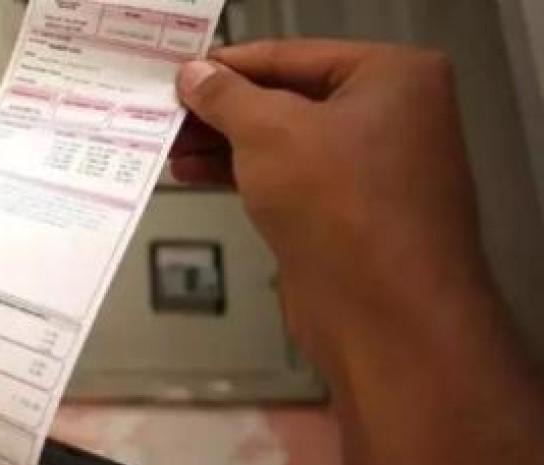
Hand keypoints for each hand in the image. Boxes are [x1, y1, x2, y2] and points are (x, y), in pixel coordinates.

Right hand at [171, 40, 492, 379]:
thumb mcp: (269, 133)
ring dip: (224, 146)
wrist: (386, 313)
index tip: (180, 74)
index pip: (292, 55)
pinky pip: (289, 181)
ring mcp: (372, 169)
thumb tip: (197, 76)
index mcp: (392, 76)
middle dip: (223, 110)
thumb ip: (227, 97)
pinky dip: (244, 177)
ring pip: (284, 143)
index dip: (230, 65)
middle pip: (288, 98)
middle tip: (168, 115)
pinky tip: (196, 176)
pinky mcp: (349, 215)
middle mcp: (391, 116)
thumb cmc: (343, 208)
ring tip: (171, 150)